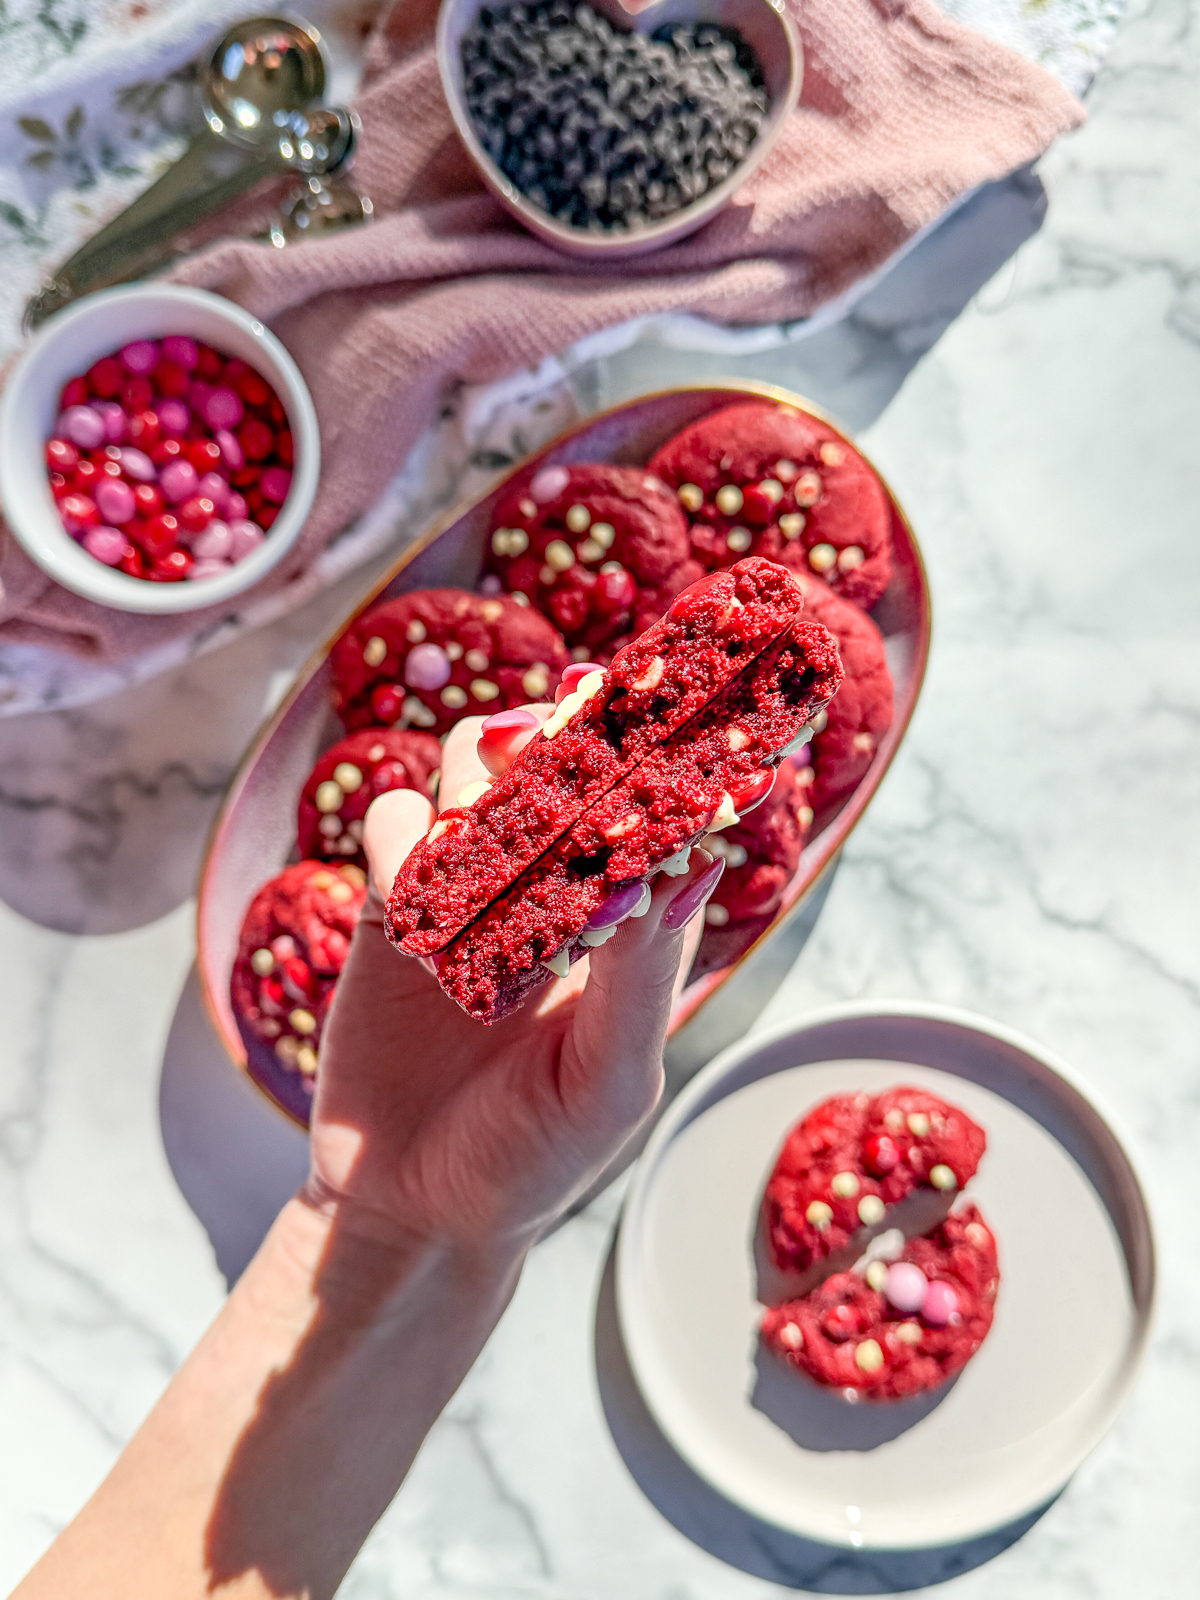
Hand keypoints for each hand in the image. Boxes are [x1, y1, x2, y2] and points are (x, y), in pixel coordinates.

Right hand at [306, 707, 720, 1254]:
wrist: (409, 1213)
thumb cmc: (532, 1159)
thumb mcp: (606, 1082)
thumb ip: (641, 974)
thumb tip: (689, 860)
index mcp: (631, 923)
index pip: (657, 810)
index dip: (662, 751)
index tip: (661, 701)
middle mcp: (553, 890)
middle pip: (559, 763)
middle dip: (558, 737)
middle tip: (546, 735)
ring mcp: (469, 889)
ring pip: (475, 770)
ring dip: (477, 783)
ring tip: (476, 854)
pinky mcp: (392, 905)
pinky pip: (392, 824)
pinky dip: (401, 839)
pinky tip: (411, 909)